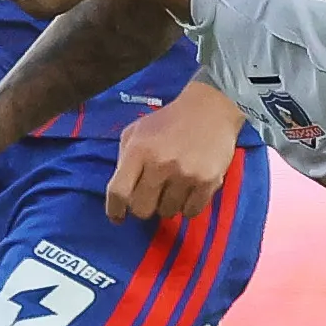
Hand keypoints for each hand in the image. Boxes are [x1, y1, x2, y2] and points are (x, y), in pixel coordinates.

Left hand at [107, 79, 242, 222]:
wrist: (210, 108)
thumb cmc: (169, 121)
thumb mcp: (136, 131)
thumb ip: (124, 159)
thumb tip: (120, 192)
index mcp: (139, 150)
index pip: (118, 192)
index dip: (115, 210)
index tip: (118, 217)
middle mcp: (160, 164)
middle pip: (142, 209)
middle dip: (143, 207)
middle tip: (150, 197)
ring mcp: (185, 174)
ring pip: (167, 212)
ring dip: (167, 204)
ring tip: (173, 187)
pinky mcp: (208, 181)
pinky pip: (190, 212)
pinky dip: (187, 206)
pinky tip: (188, 191)